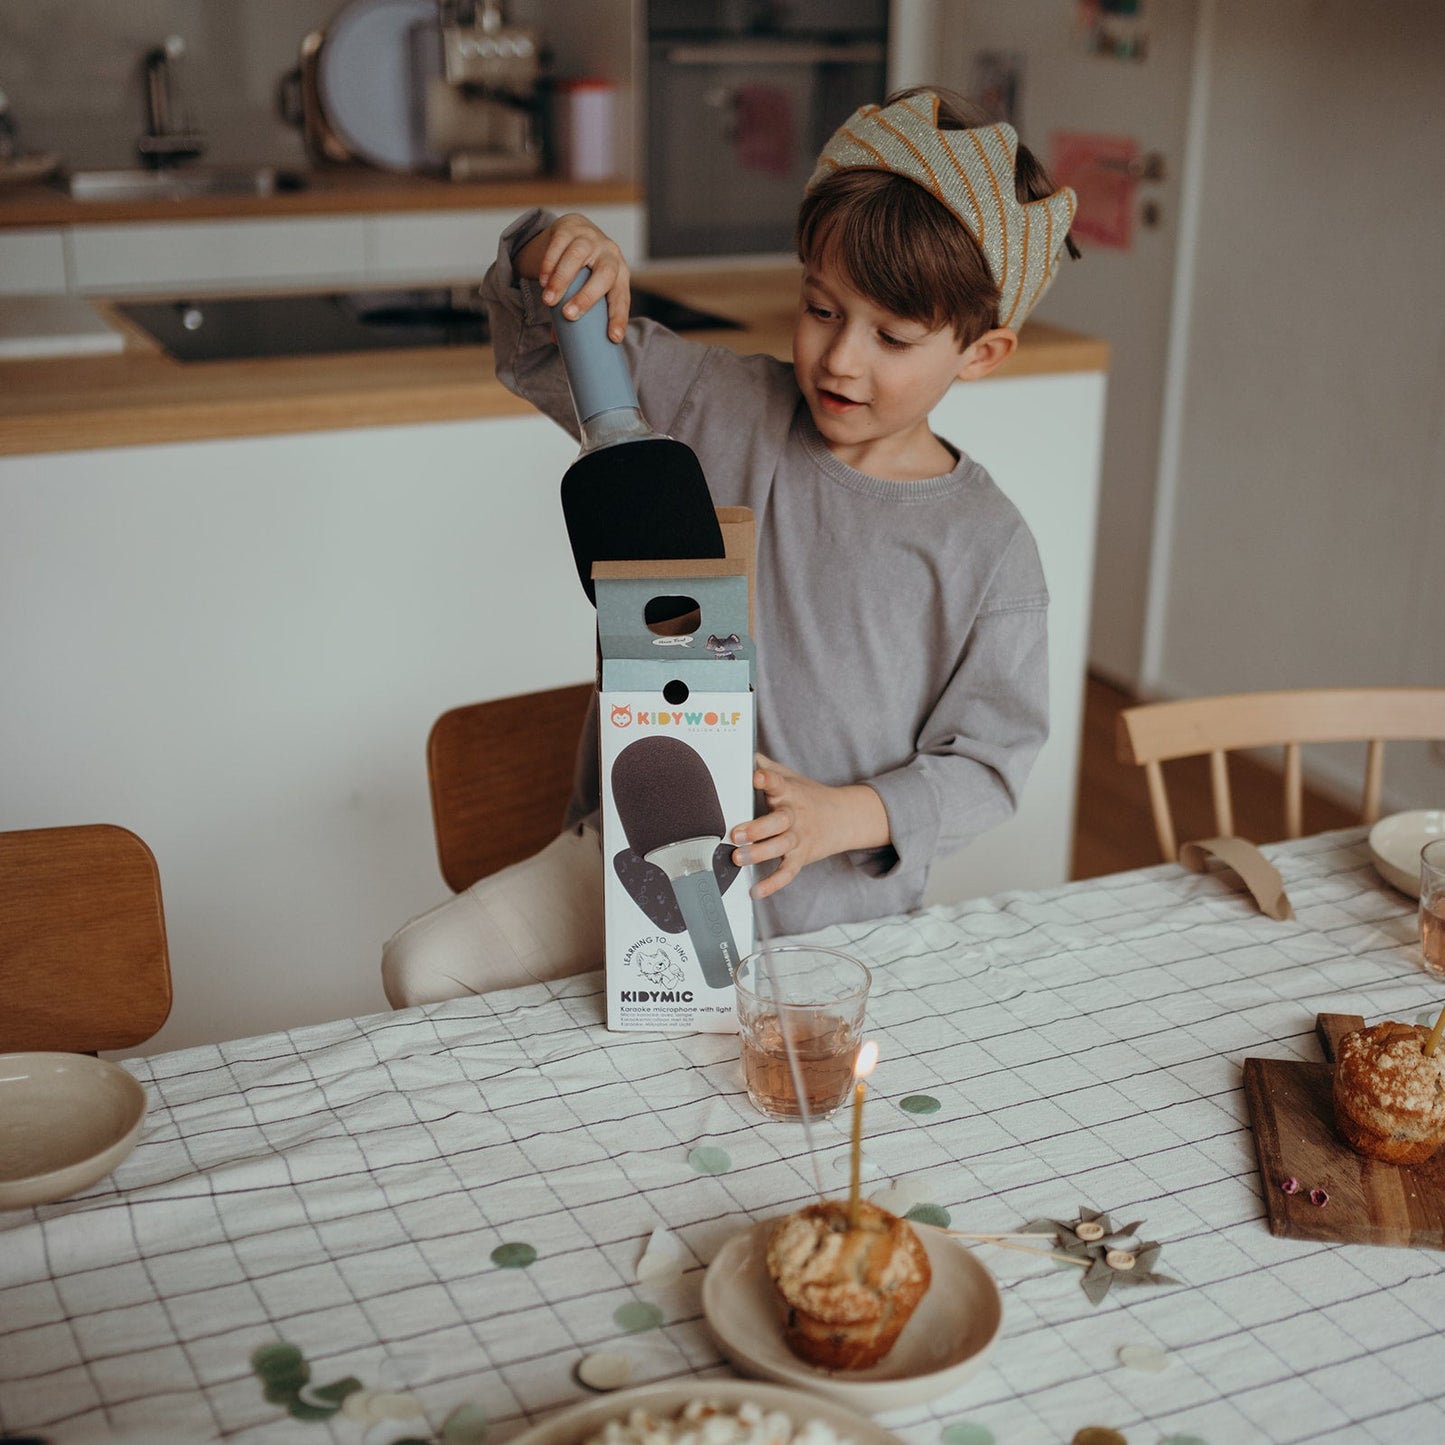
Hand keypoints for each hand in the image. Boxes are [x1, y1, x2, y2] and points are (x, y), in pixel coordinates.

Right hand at [514, 213, 630, 341]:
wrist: (576, 229)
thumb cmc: (584, 270)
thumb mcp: (586, 287)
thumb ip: (575, 310)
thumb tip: (557, 341)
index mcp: (619, 274)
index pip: (622, 297)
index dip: (619, 318)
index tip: (613, 338)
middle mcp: (609, 254)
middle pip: (605, 274)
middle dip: (587, 297)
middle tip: (568, 316)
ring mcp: (590, 238)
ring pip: (578, 256)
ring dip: (562, 280)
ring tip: (548, 301)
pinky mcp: (569, 228)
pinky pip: (559, 244)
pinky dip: (549, 264)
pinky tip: (543, 280)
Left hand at [730, 753, 889, 900]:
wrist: (844, 818)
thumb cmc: (808, 796)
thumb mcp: (791, 777)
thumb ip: (768, 767)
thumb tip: (745, 752)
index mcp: (790, 793)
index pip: (779, 783)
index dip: (768, 780)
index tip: (757, 777)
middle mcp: (795, 816)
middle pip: (778, 822)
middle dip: (757, 828)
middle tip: (736, 833)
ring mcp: (799, 838)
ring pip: (781, 847)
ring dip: (760, 853)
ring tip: (738, 858)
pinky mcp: (801, 858)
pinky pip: (787, 872)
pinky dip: (773, 884)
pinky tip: (756, 891)